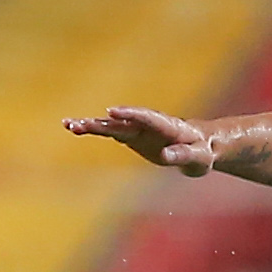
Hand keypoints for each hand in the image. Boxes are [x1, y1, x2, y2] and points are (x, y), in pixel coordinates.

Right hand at [63, 107, 215, 175]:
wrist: (200, 146)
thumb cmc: (202, 152)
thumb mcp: (199, 158)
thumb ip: (183, 156)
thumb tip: (165, 156)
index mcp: (168, 126)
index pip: (147, 118)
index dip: (130, 114)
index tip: (112, 112)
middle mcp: (149, 123)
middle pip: (123, 121)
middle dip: (102, 122)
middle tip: (80, 123)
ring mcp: (138, 128)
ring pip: (112, 125)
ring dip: (92, 125)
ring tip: (69, 125)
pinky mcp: (132, 136)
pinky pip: (110, 132)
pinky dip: (94, 130)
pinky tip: (75, 128)